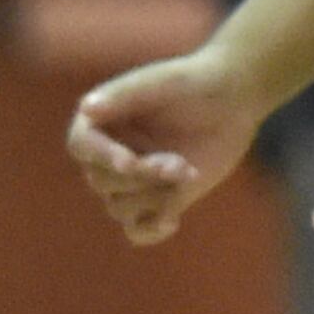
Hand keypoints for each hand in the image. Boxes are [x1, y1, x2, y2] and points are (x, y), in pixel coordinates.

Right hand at [68, 50, 267, 245]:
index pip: (82, 147)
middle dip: (142, 176)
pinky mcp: (155, 201)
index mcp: (100, 121)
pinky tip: (173, 220)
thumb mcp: (162, 82)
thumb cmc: (195, 83)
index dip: (103, 158)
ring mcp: (132, 181)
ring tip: (188, 171)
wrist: (232, 99)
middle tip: (179, 162)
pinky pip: (138, 231)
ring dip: (155, 196)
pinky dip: (151, 231)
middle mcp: (109, 154)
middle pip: (103, 182)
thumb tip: (86, 108)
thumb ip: (125, 94)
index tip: (130, 163)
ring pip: (120, 208)